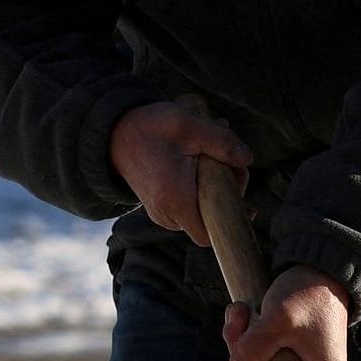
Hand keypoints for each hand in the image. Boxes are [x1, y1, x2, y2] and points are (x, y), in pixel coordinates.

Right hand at [108, 101, 252, 245]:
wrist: (114, 132)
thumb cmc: (149, 129)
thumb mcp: (188, 125)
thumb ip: (220, 142)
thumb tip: (247, 159)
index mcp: (175, 200)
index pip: (208, 235)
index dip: (229, 222)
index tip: (242, 202)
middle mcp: (166, 214)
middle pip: (209, 220)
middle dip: (226, 193)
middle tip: (229, 161)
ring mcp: (161, 213)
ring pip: (200, 212)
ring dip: (214, 189)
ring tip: (213, 158)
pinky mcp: (159, 206)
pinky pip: (189, 206)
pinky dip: (200, 189)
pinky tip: (200, 164)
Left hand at [223, 266, 351, 360]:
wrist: (323, 265)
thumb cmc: (310, 293)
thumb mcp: (279, 320)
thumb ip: (254, 349)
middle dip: (243, 358)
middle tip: (238, 328)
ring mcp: (300, 360)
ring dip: (240, 341)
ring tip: (240, 311)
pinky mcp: (288, 345)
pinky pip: (259, 349)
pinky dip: (246, 333)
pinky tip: (243, 311)